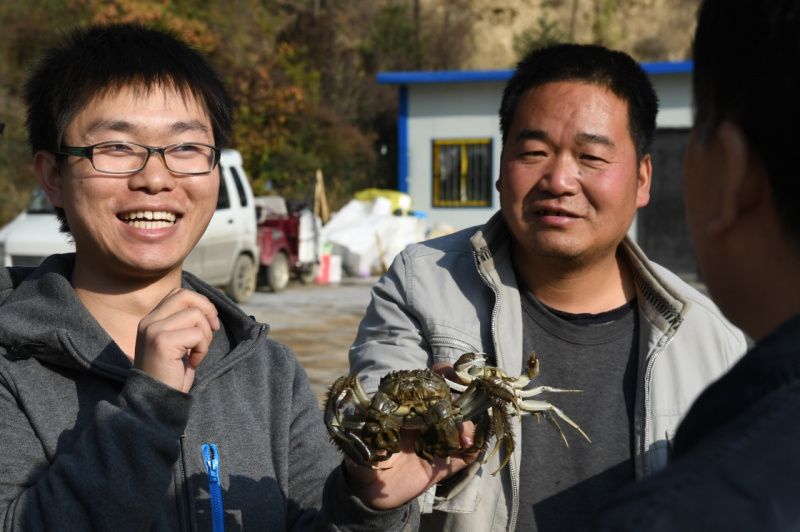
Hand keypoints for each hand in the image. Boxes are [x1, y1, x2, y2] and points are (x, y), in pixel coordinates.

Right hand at [134, 288, 219, 392]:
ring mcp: (154, 330)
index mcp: (151, 320)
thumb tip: (209, 309)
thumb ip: (184, 324)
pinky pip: (197, 334)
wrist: (156, 403)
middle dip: (207, 310)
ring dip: (205, 336)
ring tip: (196, 353)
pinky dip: (202, 349)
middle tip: (213, 330)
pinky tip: (192, 363)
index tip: (210, 322)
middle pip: (186, 296)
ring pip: (195, 315)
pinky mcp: (162, 341)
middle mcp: (149, 322)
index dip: (200, 302)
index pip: (178, 293)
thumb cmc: (171, 376)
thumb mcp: (177, 344)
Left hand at [345, 361, 478, 509]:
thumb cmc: (361, 457)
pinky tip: (468, 448)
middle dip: (461, 400)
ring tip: (462, 437)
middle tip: (458, 407)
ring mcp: (437, 442)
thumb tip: (360, 412)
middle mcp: (426, 422)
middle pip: (453, 403)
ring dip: (468, 426)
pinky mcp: (444, 465)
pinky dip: (473, 448)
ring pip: (463, 426)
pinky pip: (466, 455)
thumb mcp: (358, 439)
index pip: (430, 384)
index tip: (451, 371)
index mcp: (409, 409)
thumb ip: (361, 426)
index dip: (444, 374)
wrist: (367, 493)